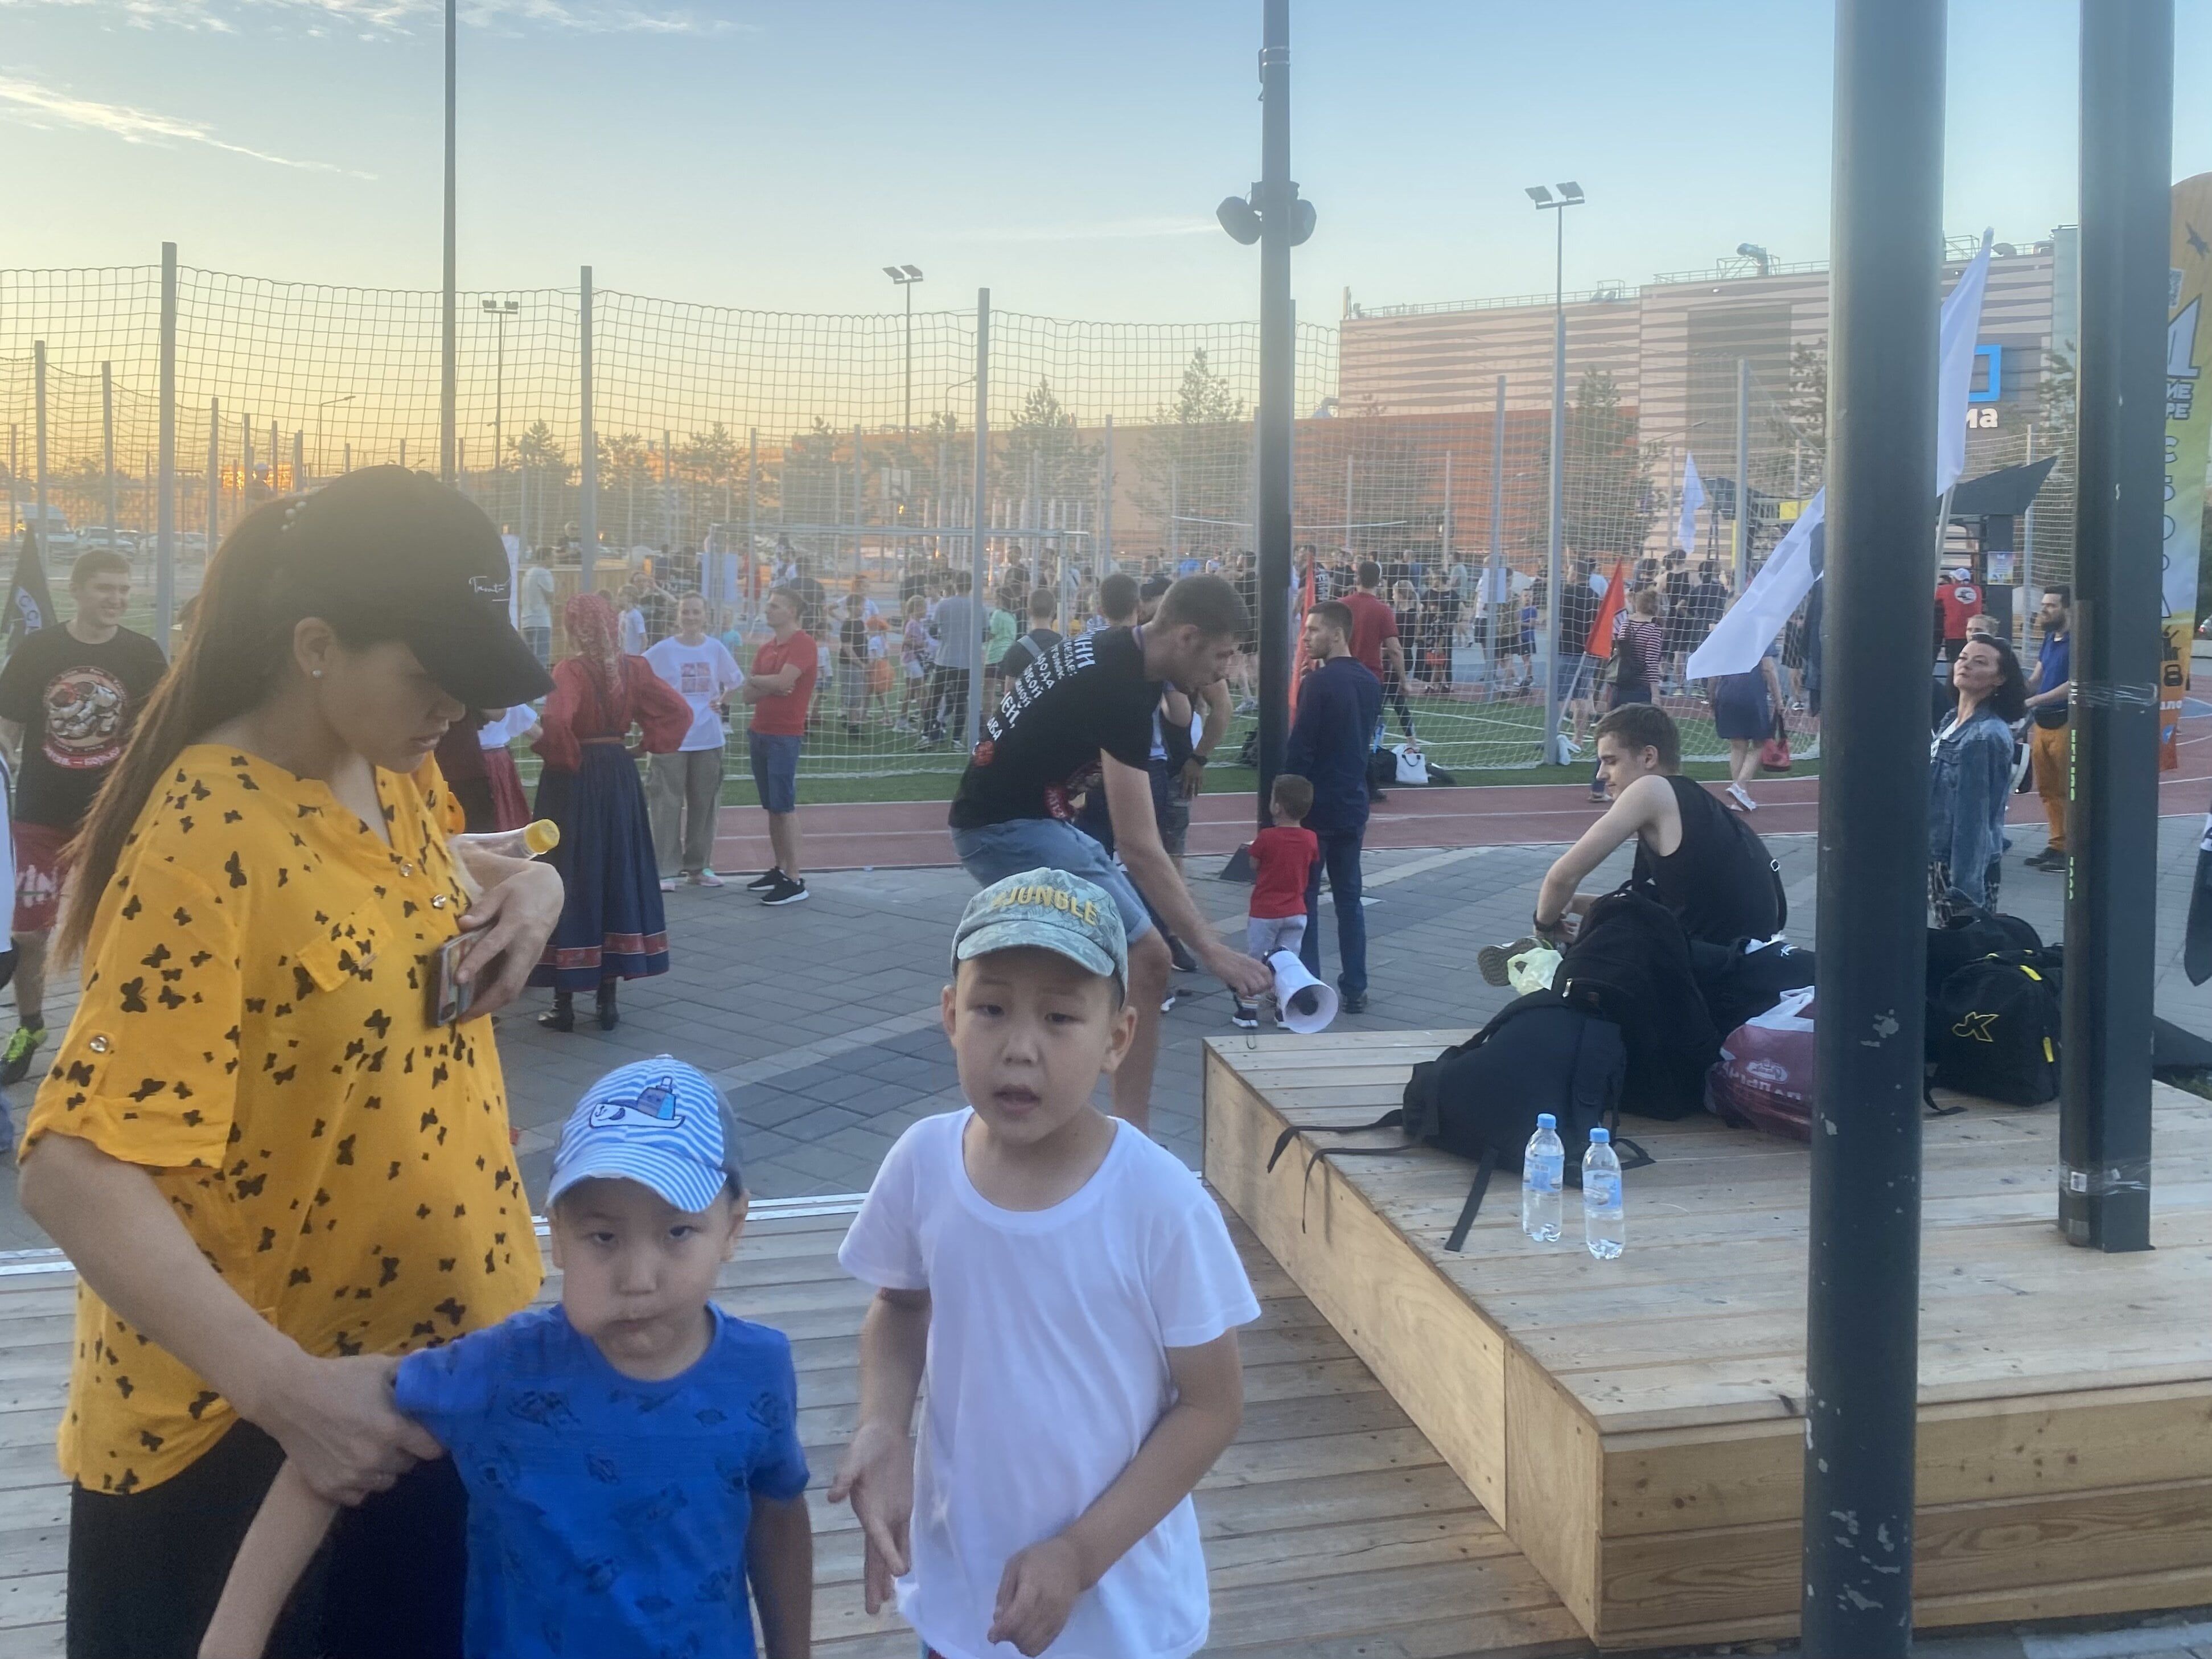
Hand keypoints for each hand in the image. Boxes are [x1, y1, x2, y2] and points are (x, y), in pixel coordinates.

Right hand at [248, 1352, 442, 1506]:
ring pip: (386, 1481)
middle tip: (394, 1435)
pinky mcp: (330, 1489)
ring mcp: (351, 1477)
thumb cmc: (338, 1377)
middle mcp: (375, 1459)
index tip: (431, 1433)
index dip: (435, 1440)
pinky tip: (352, 1462)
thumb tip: (439, 1369)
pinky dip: (360, 1483)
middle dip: (407, 1451)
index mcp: (392, 1430)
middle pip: (409, 1465)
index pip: (433, 1449)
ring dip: (385, 1467)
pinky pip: (359, 1495)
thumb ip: (413, 1372)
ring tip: (371, 1447)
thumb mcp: (380, 1367)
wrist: (288, 1396)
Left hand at [452, 861, 563, 1017]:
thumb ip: (483, 908)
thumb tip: (462, 924)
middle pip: (510, 981)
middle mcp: (527, 945)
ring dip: (494, 1004)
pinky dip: (501, 997)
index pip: (493, 947)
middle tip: (464, 1015)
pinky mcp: (534, 961)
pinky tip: (484, 1002)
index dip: (475, 963)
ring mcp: (533, 956)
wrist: (552, 891)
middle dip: (487, 1001)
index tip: (458, 979)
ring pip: (516, 988)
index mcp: (516, 924)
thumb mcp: (501, 891)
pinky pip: (518, 984)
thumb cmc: (521, 889)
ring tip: (470, 1014)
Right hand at [827, 1420, 912, 1615]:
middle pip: (877, 1555)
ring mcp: (889, 1514)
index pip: (876, 1538)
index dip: (886, 1555)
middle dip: (876, 1581)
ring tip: (889, 1598)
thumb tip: (833, 1497)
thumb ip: (845, 1476)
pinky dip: (904, 1551)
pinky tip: (904, 1570)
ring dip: (889, 1573)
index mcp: (866, 1509)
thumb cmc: (865, 1445)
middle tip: (875, 1610)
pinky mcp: (901, 1508)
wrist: (882, 1433)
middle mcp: (876, 1518)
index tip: (895, 1574)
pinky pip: (903, 1535)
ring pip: (890, 1550)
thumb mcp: (854, 1458)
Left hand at [988, 1535, 1084, 1655]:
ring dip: (1018, 1642)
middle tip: (1002, 1628)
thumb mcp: (1015, 1565)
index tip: (991, 1635)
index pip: (1019, 1613)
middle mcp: (1049, 1603)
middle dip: (1008, 1636)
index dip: (1003, 1628)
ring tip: (1014, 1629)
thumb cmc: (1040, 1558)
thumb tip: (997, 1619)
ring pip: (1034, 1644)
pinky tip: (1025, 1633)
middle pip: (1025, 1632)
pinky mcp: (1062, 1624)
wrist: (1073, 1561)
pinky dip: (1030, 1645)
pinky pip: (1044, 1645)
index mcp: (1034, 1583)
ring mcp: (1057, 1616)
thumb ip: (1004, 1592)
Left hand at [1178, 758, 1204, 798]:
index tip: (1183, 796)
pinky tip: (1200, 789)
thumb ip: (1181, 775)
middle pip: (1191, 787)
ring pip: (1197, 786)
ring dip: (1196, 791)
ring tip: (1195, 796)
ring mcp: (1198, 777)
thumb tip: (1178, 781)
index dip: (1184, 791)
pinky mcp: (1201, 775)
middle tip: (1189, 799)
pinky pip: (1201, 782)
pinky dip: (1200, 786)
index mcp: (1187, 775)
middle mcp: (1192, 777)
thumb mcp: (1183, 768)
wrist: (1198, 758)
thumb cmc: (1189, 762)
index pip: (1185, 785)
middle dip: (1190, 793)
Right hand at [1203, 943, 1274, 999]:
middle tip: (1250, 990)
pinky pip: (1245, 993)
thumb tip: (1258, 979)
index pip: (1269, 976)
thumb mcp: (1244, 960)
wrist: (1214, 953)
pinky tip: (1237, 992)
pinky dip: (1242, 995)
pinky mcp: (1236, 979)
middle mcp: (1252, 968)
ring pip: (1256, 989)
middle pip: (1264, 985)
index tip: (1260, 987)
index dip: (1267, 984)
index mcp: (1255, 963)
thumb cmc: (1228, 957)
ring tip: (1244, 991)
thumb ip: (1252, 968)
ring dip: (1251, 993)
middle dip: (1259, 991)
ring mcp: (1245, 974)